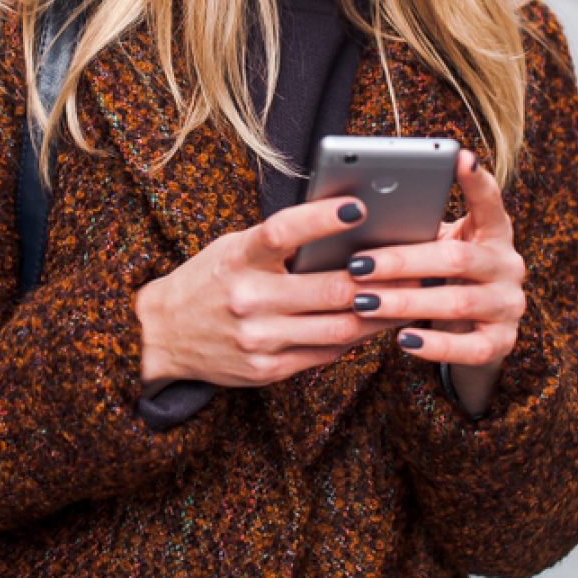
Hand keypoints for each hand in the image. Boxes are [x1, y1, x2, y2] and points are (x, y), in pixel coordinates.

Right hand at [134, 197, 393, 389]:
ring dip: (380, 312)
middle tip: (416, 263)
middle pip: (328, 289)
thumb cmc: (209, 279)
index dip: (322, 220)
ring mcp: (258, 339)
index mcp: (238, 257)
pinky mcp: (267, 370)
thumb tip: (346, 228)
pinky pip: (326, 353)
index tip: (359, 207)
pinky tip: (376, 322)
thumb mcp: (234, 247)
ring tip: (410, 295)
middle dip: (379, 279)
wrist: (161, 334)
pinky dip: (356, 337)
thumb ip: (280, 242)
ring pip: (339, 327)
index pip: (283, 231)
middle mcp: (248, 299)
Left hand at [347, 149, 525, 413]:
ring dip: (405, 302)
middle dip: (402, 261)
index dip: (476, 180)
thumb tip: (354, 213)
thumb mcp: (435, 245)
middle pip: (456, 258)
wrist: (472, 328)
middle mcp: (508, 265)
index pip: (489, 201)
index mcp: (492, 232)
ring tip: (363, 301)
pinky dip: (434, 345)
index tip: (459, 156)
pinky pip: (468, 348)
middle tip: (357, 263)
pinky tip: (403, 340)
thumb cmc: (441, 274)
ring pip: (458, 302)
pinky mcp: (501, 343)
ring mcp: (509, 306)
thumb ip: (415, 230)